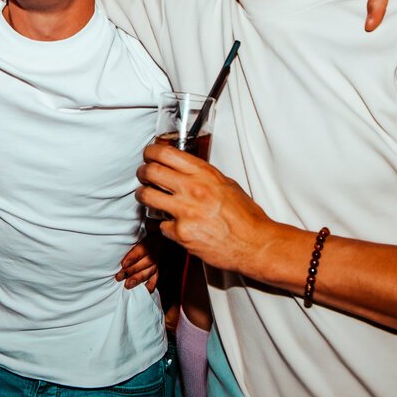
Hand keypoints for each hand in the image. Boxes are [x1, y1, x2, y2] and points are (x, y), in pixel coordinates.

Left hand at [115, 234, 160, 291]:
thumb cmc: (137, 231)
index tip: (123, 264)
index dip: (133, 257)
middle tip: (120, 277)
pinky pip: (156, 277)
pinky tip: (145, 290)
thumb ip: (128, 237)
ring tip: (127, 285)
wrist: (154, 231)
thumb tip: (113, 241)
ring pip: (151, 270)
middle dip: (132, 270)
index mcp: (150, 238)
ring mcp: (158, 259)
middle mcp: (156, 248)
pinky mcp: (157, 267)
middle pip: (147, 262)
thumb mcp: (134, 231)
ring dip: (138, 278)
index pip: (143, 249)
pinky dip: (151, 285)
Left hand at [135, 143, 273, 274]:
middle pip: (150, 171)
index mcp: (204, 173)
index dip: (151, 152)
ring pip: (146, 196)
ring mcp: (185, 211)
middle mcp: (193, 189)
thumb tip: (186, 170)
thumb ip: (204, 176)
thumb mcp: (227, 184)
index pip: (165, 153)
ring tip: (147, 197)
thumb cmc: (246, 217)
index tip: (148, 155)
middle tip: (143, 175)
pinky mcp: (181, 233)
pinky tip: (173, 225)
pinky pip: (160, 225)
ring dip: (143, 195)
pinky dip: (164, 225)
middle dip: (142, 172)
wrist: (255, 244)